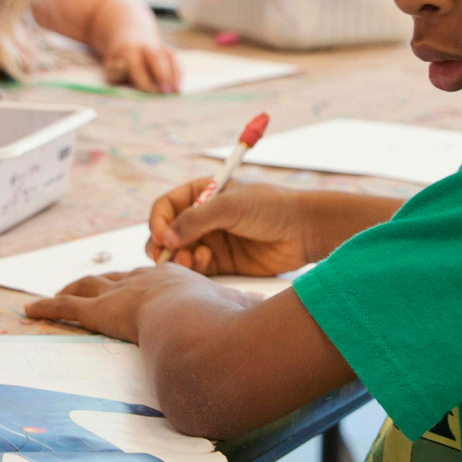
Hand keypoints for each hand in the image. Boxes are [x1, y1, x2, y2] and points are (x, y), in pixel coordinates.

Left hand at [25, 263, 229, 341]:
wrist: (195, 322)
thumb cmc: (220, 320)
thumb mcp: (237, 311)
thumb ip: (245, 310)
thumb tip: (266, 308)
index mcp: (176, 280)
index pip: (152, 278)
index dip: (141, 280)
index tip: (136, 283)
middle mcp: (144, 280)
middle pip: (116, 277)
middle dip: (102, 280)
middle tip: (90, 284)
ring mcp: (120, 294)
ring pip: (87, 288)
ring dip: (70, 291)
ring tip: (54, 296)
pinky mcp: (99, 313)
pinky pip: (67, 308)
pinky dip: (47, 308)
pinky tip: (30, 310)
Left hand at [103, 40, 180, 93]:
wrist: (130, 39)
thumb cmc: (120, 62)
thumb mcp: (111, 66)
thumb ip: (115, 70)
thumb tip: (123, 67)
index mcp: (129, 52)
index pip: (137, 65)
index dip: (144, 79)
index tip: (150, 92)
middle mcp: (146, 47)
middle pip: (156, 58)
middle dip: (161, 74)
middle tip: (164, 91)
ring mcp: (159, 47)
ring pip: (169, 57)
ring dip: (174, 74)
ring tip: (176, 91)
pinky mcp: (168, 51)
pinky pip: (176, 60)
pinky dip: (179, 73)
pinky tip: (179, 87)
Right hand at [147, 179, 312, 276]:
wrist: (304, 231)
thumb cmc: (270, 207)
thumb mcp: (230, 206)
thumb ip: (196, 219)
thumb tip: (164, 237)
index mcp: (202, 193)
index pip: (166, 206)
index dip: (158, 221)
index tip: (160, 236)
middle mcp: (203, 217)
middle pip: (167, 232)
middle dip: (162, 244)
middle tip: (165, 255)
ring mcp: (212, 240)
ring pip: (179, 253)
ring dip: (178, 258)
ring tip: (191, 258)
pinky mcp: (222, 263)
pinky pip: (196, 268)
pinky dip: (193, 267)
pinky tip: (204, 262)